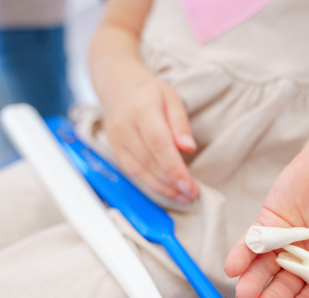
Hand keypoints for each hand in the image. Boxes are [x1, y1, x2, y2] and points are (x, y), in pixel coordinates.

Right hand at [104, 69, 198, 203]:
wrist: (121, 90)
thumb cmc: (152, 94)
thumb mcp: (172, 99)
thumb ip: (181, 124)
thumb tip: (188, 148)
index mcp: (142, 108)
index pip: (159, 143)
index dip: (174, 167)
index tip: (189, 184)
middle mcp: (125, 125)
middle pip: (150, 160)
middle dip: (173, 181)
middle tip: (192, 193)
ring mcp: (116, 140)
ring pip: (140, 171)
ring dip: (164, 188)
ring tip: (184, 196)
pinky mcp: (115, 151)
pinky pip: (133, 173)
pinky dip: (152, 185)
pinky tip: (168, 191)